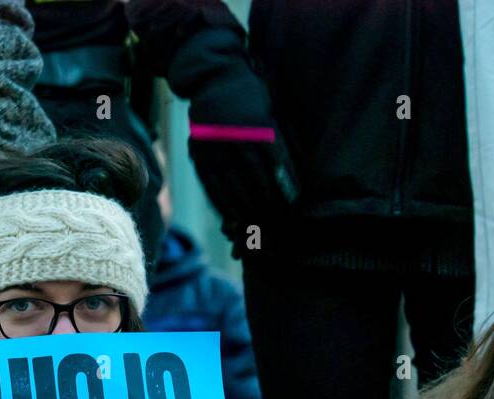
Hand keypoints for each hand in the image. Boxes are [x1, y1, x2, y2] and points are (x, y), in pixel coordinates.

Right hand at [186, 67, 297, 234]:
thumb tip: (294, 179)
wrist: (214, 79)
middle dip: (269, 204)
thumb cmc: (250, 97)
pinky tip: (233, 217)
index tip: (291, 205)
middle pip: (257, 181)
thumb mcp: (271, 112)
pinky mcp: (199, 155)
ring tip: (257, 223)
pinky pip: (212, 187)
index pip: (276, 167)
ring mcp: (216, 148)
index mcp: (259, 127)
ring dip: (248, 209)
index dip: (284, 189)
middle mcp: (237, 139)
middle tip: (277, 220)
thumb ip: (281, 143)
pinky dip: (223, 205)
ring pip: (234, 188)